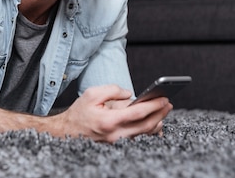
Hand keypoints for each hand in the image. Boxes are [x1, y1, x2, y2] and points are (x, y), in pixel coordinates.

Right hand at [55, 84, 172, 142]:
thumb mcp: (92, 94)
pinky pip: (138, 138)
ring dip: (156, 123)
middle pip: (146, 125)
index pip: (138, 112)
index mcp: (109, 120)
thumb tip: (130, 94)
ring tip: (163, 112)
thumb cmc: (79, 112)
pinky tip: (154, 123)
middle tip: (168, 104)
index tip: (164, 98)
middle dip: (160, 114)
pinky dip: (148, 131)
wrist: (66, 132)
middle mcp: (116, 134)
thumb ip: (113, 90)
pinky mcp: (118, 145)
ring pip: (144, 134)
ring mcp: (117, 142)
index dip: (154, 105)